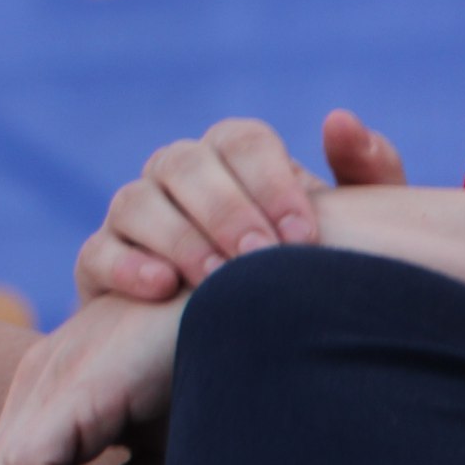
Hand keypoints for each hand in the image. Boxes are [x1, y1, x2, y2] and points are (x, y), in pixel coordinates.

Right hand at [74, 109, 406, 303]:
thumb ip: (366, 171)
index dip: (270, 181)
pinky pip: (97, 252)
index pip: (241, 141)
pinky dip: (125, 265)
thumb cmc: (309, 273)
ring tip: (215, 280)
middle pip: (184, 163)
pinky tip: (161, 290)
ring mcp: (133, 216)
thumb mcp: (355, 229)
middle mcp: (176, 176)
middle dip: (224, 209)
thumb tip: (340, 121)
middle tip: (262, 257)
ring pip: (135, 201)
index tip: (305, 236)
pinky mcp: (100, 264)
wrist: (252, 344)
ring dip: (178, 238)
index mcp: (233, 158)